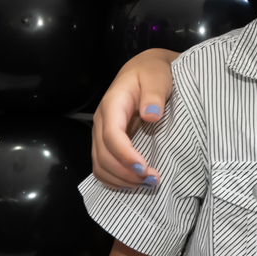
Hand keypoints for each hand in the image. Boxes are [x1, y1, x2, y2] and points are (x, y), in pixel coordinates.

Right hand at [91, 48, 176, 188]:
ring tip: (147, 184)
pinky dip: (115, 180)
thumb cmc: (152, 73)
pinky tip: (134, 184)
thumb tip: (151, 115)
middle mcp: (102, 121)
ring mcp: (101, 134)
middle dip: (126, 172)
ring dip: (121, 180)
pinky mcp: (106, 143)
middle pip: (103, 155)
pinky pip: (102, 167)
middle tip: (153, 180)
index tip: (144, 168)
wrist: (145, 71)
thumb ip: (154, 94)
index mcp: (112, 104)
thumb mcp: (157, 76)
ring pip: (100, 165)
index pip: (111, 135)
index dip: (125, 155)